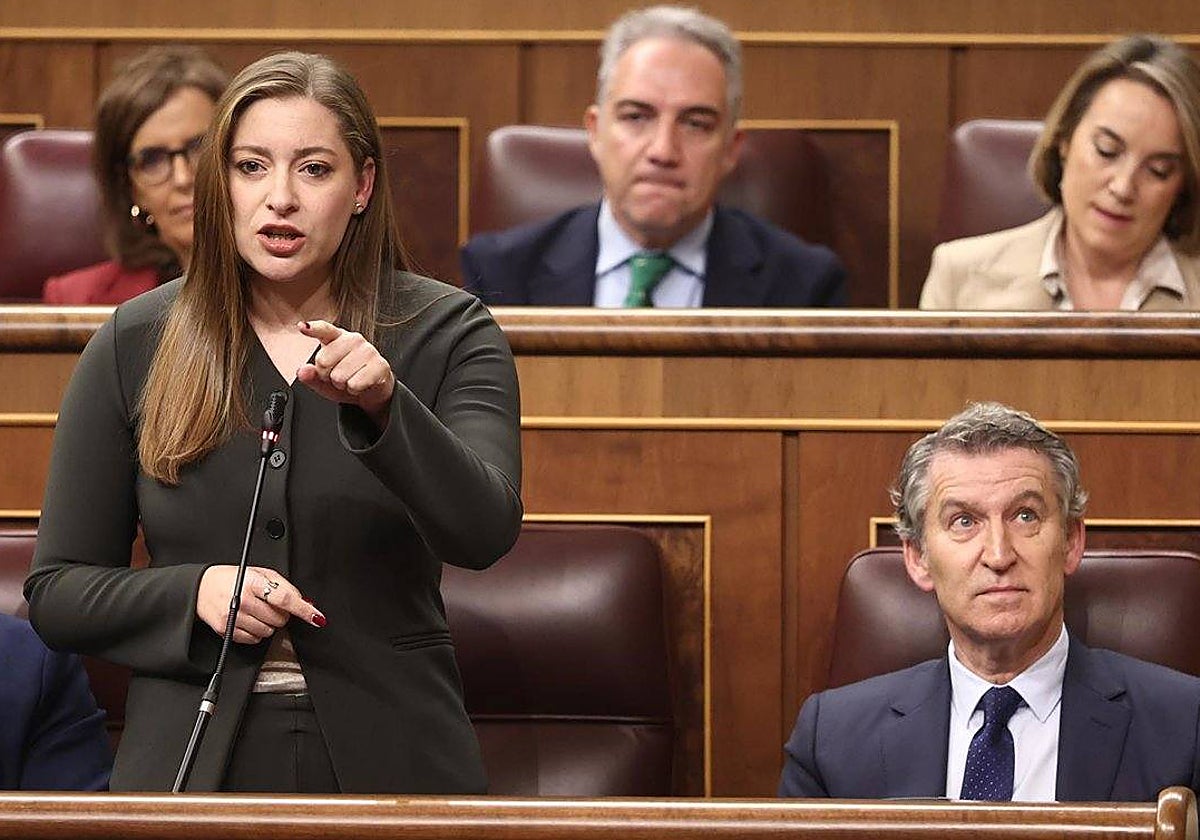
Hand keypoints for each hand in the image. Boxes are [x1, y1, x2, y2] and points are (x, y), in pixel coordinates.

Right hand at [197, 565, 325, 643]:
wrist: (201, 588)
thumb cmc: (233, 579)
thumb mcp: (259, 573)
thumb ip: (284, 586)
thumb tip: (305, 602)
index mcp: (253, 582)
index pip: (285, 598)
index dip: (303, 609)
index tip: (316, 617)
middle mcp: (243, 600)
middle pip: (279, 618)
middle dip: (281, 614)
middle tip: (270, 605)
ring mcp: (234, 617)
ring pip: (268, 631)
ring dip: (268, 624)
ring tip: (257, 611)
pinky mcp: (227, 631)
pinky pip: (255, 639)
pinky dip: (256, 632)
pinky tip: (248, 620)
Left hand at [296, 319, 394, 425]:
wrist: (374, 389)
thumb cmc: (347, 378)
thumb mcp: (324, 380)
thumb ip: (311, 376)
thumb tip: (302, 371)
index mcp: (337, 337)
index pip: (324, 330)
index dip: (313, 329)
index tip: (303, 327)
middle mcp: (353, 339)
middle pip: (323, 360)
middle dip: (327, 375)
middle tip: (338, 376)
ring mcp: (368, 350)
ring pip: (339, 376)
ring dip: (342, 384)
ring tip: (350, 379)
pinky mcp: (380, 365)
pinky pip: (355, 384)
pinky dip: (354, 390)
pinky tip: (360, 384)